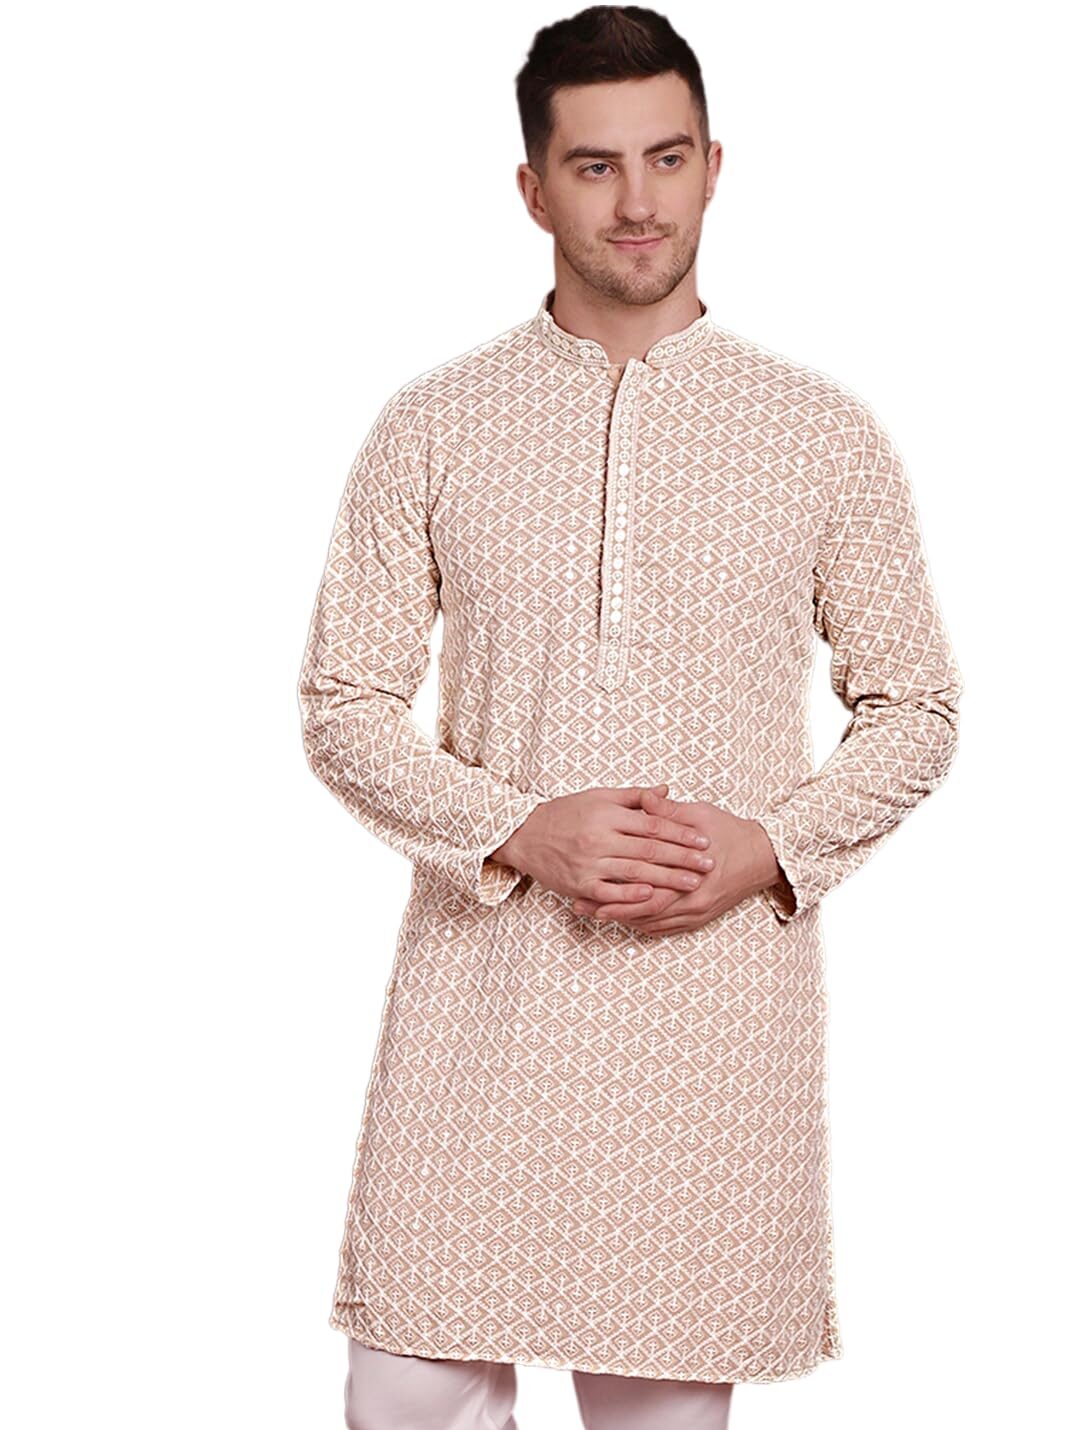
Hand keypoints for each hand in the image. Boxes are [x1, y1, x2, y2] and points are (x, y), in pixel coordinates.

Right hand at [492, 783, 715, 906]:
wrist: (524, 835)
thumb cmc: (565, 813)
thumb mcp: (598, 796)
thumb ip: (634, 796)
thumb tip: (667, 790)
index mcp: (606, 814)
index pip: (652, 825)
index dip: (680, 833)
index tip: (703, 840)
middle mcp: (599, 838)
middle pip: (649, 850)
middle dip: (683, 858)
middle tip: (709, 864)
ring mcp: (589, 863)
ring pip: (635, 872)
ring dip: (667, 879)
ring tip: (692, 883)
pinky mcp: (580, 884)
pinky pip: (610, 892)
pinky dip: (632, 894)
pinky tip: (653, 895)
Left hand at [569, 789, 784, 934]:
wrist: (763, 857)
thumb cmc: (730, 832)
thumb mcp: (699, 814)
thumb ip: (668, 811)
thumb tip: (644, 798)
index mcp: (690, 872)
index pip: (646, 887)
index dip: (615, 889)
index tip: (588, 883)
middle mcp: (693, 899)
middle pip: (644, 911)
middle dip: (611, 908)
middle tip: (582, 905)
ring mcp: (696, 912)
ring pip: (652, 922)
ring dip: (623, 918)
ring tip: (594, 912)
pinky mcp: (698, 918)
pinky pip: (665, 927)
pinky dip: (642, 924)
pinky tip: (624, 919)